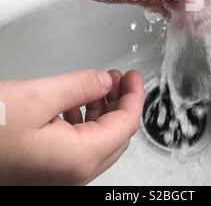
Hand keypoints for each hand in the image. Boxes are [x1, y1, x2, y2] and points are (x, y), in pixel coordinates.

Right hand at [0, 69, 143, 185]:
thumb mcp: (39, 96)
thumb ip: (80, 86)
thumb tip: (105, 80)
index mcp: (79, 157)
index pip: (125, 126)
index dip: (134, 97)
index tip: (134, 76)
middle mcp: (73, 172)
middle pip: (115, 134)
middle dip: (120, 102)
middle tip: (120, 77)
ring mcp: (59, 173)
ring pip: (98, 138)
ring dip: (103, 109)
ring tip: (100, 83)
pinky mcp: (46, 167)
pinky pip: (78, 142)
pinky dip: (84, 118)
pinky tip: (76, 101)